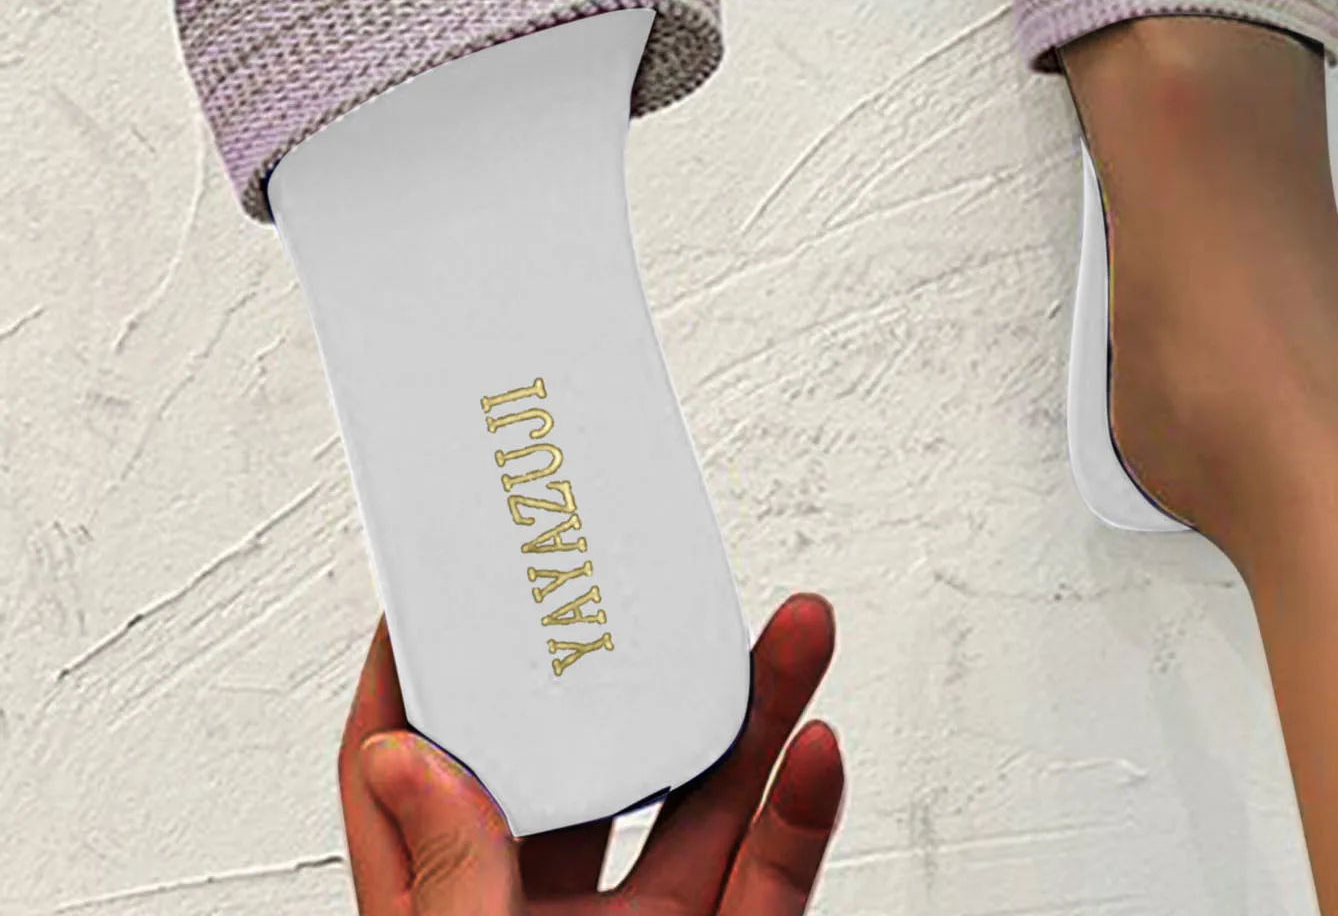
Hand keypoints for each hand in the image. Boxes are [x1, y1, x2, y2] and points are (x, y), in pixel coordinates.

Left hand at [339, 595, 843, 914]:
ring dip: (754, 709)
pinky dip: (801, 813)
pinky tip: (815, 749)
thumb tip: (403, 760)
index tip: (444, 581)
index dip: (421, 678)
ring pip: (704, 800)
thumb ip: (447, 884)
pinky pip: (773, 876)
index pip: (416, 779)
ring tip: (790, 628)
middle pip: (588, 757)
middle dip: (628, 658)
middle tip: (645, 571)